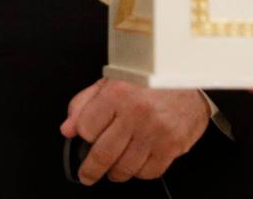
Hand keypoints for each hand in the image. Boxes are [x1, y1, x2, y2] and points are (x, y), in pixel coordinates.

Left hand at [60, 78, 208, 183]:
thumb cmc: (145, 79)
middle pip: (104, 154)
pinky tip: (134, 165)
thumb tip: (68, 130)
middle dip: (91, 170)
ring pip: (127, 167)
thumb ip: (83, 105)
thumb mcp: (108, 81)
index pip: (87, 129)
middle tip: (87, 175)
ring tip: (112, 170)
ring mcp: (157, 132)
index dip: (83, 137)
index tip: (84, 140)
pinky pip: (151, 171)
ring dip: (115, 173)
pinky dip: (139, 173)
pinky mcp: (174, 145)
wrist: (185, 76)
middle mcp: (136, 114)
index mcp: (117, 94)